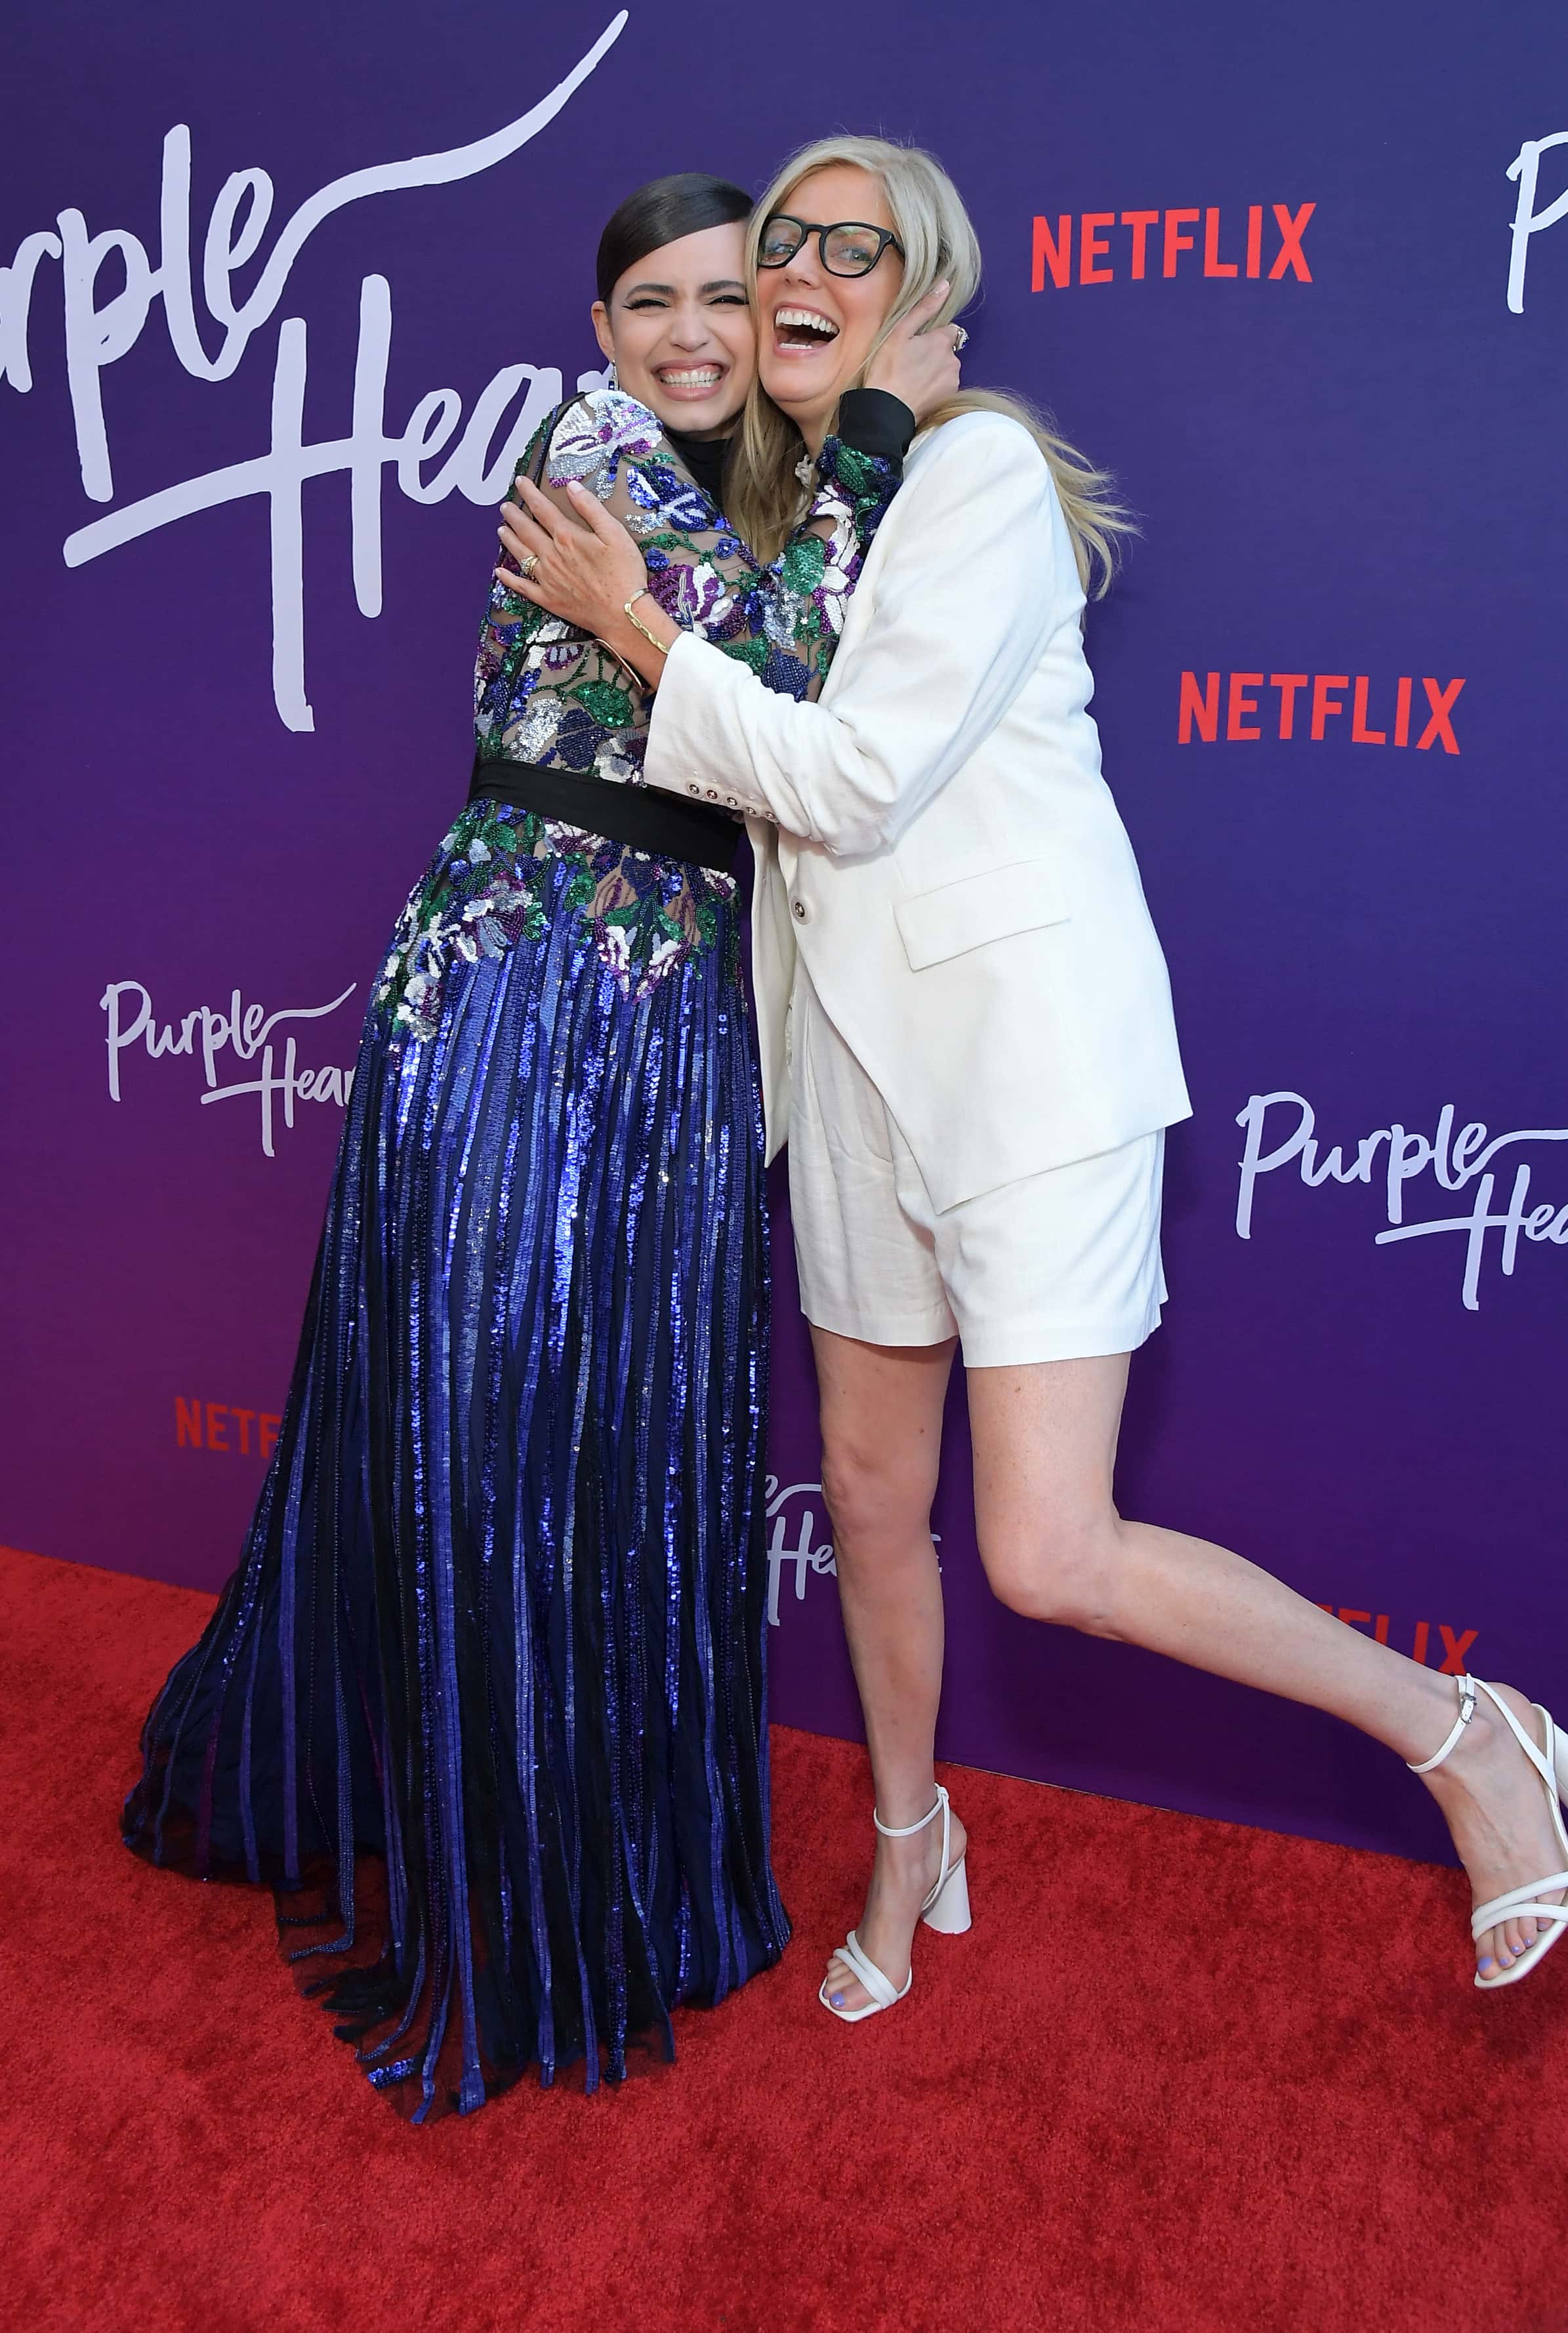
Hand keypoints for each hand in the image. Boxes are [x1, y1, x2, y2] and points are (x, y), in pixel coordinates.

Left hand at [493, 475, 649, 638]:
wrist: (622, 613)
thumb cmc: (624, 573)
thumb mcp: (615, 533)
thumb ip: (591, 508)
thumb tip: (572, 487)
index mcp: (567, 537)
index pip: (543, 509)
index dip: (529, 494)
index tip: (520, 482)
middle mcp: (552, 556)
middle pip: (526, 530)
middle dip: (514, 516)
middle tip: (505, 506)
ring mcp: (547, 579)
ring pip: (521, 554)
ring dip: (509, 540)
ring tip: (501, 529)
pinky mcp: (548, 599)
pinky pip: (523, 587)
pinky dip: (509, 579)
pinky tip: (500, 572)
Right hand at [863, 280, 962, 419]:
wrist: (886, 411)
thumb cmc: (887, 370)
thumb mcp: (900, 332)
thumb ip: (924, 308)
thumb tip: (944, 285)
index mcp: (942, 341)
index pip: (948, 330)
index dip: (932, 336)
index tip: (916, 345)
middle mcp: (953, 360)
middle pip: (948, 350)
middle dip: (934, 354)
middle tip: (910, 364)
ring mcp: (953, 381)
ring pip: (947, 369)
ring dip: (935, 371)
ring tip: (913, 379)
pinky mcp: (949, 398)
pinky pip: (945, 386)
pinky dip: (935, 388)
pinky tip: (918, 391)